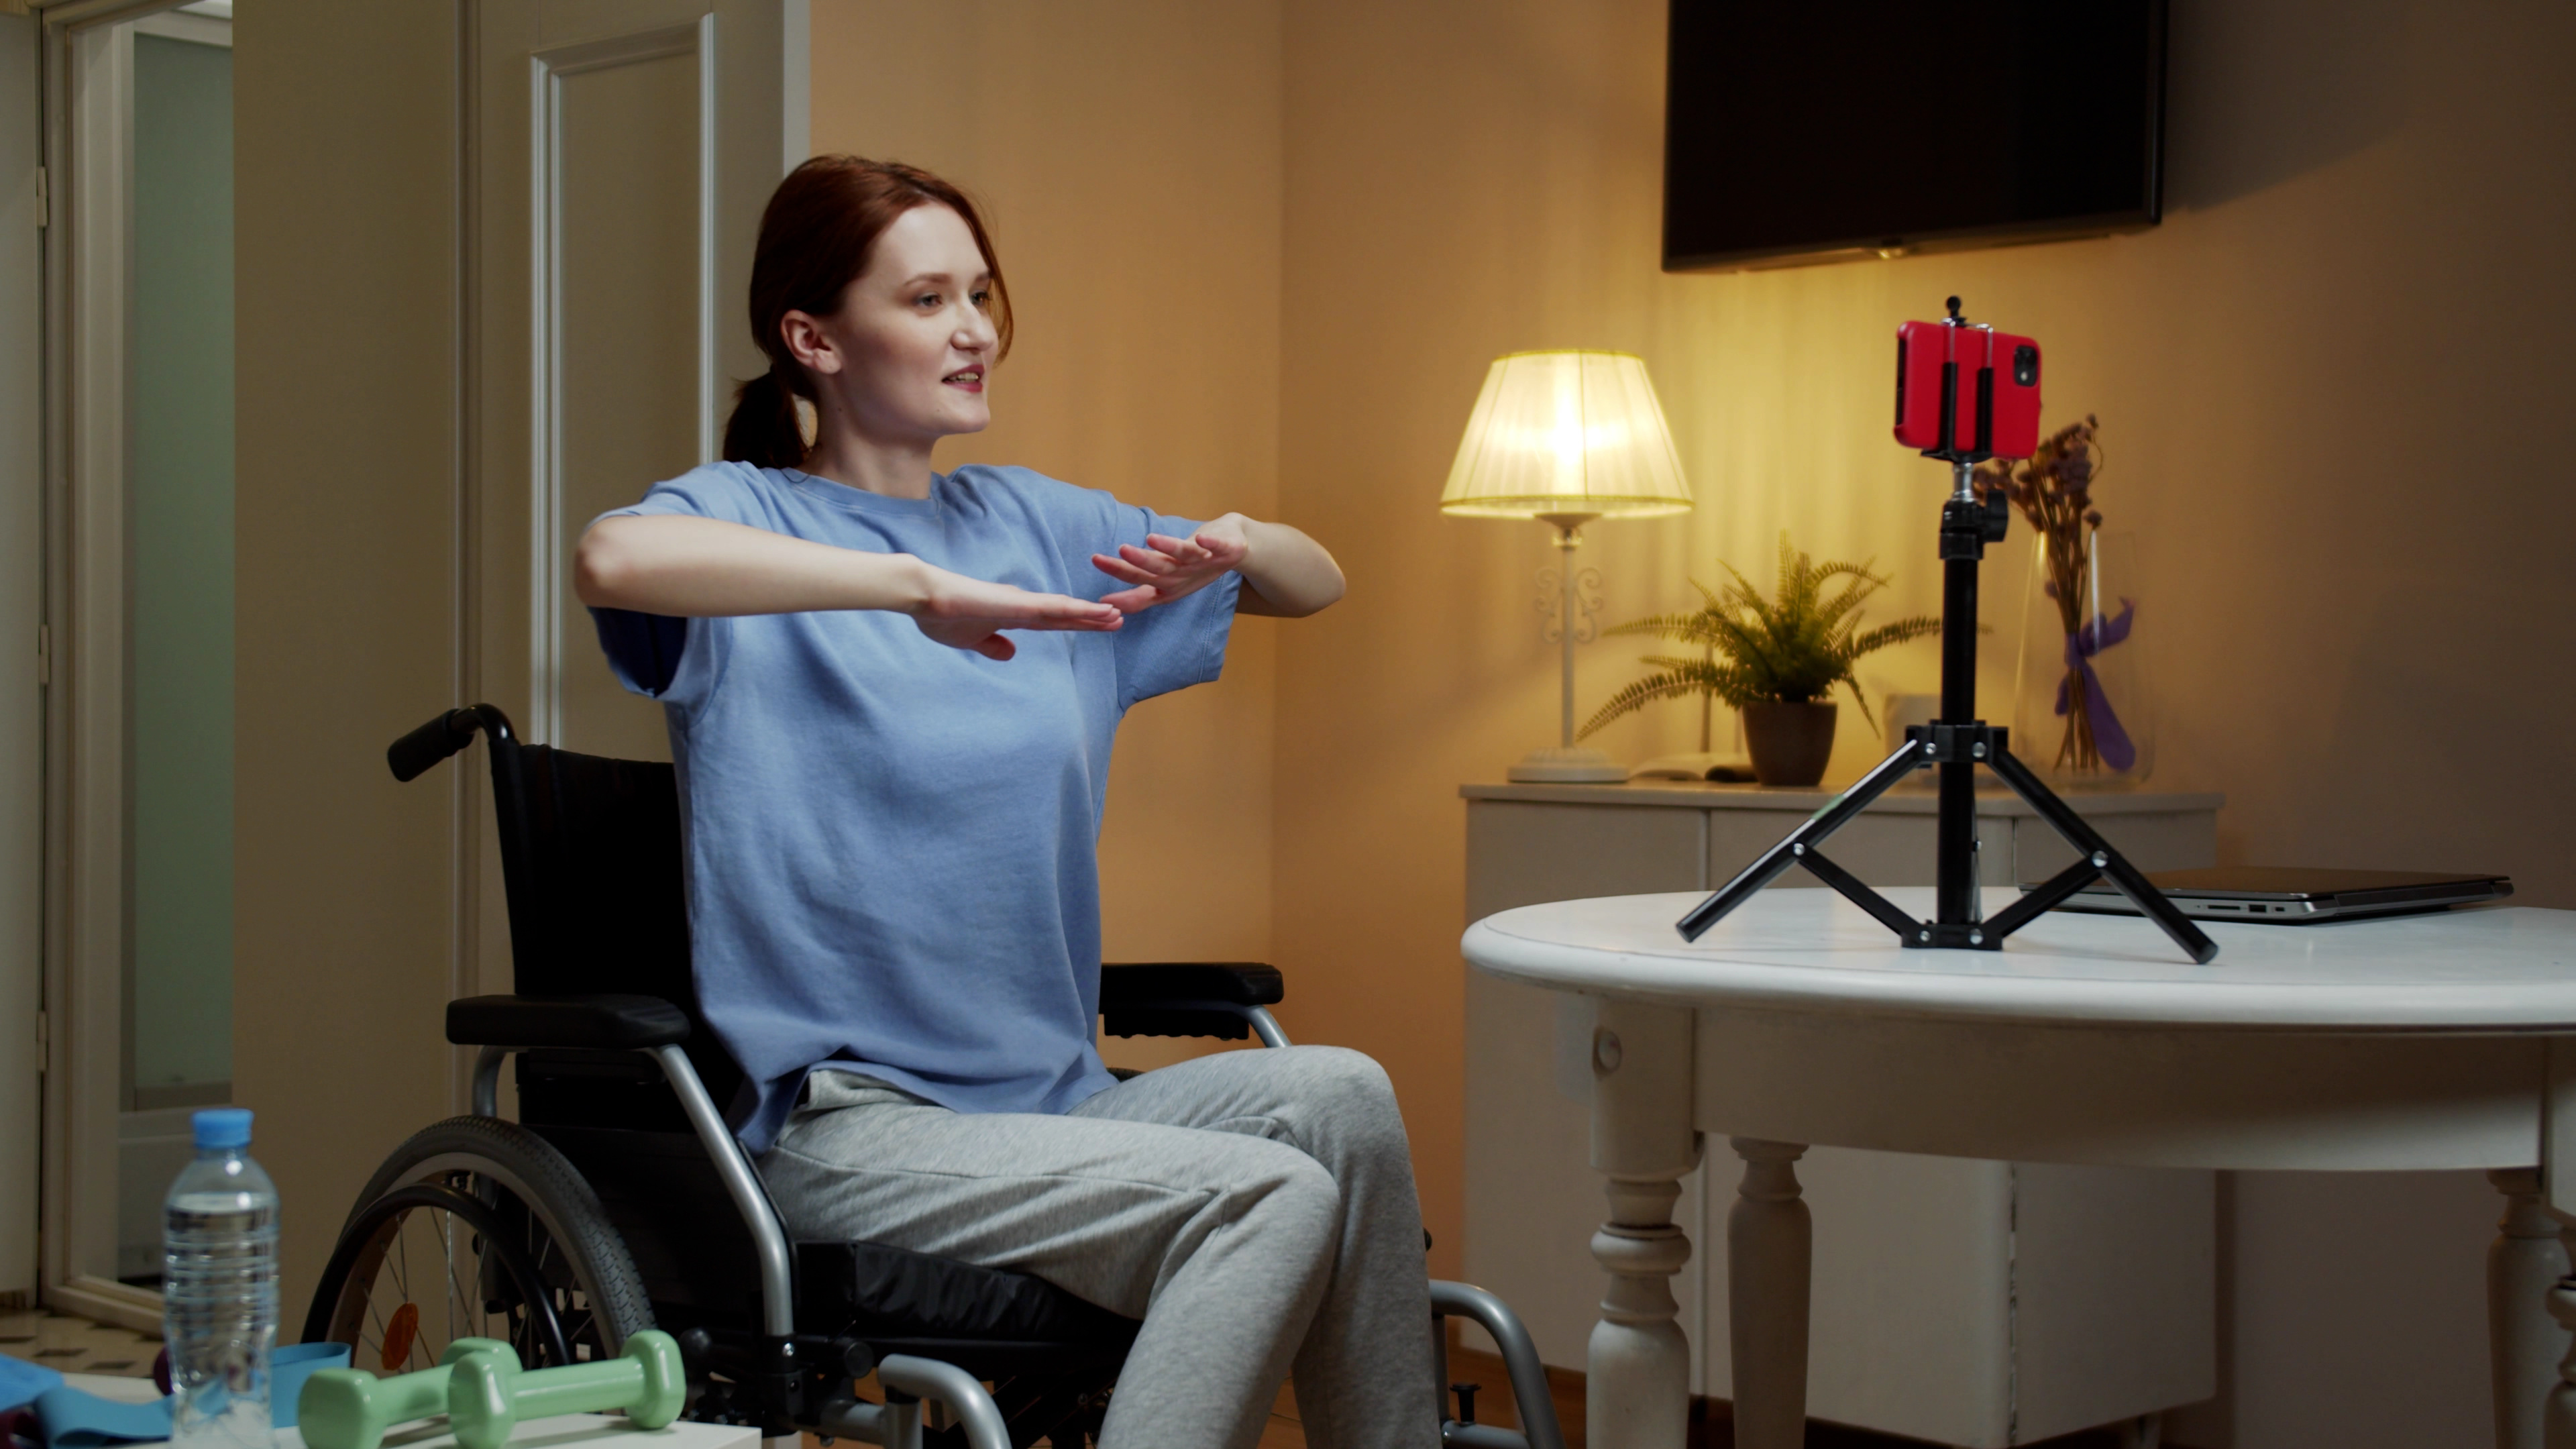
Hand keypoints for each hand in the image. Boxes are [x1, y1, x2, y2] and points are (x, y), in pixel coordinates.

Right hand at [911, 567, 1123, 660]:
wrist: (925, 598)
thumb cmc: (943, 616)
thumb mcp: (972, 640)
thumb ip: (993, 645)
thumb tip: (1010, 654)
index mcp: (1013, 616)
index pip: (1052, 623)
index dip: (1076, 625)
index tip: (1097, 627)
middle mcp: (1022, 606)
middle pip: (1064, 615)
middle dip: (1091, 619)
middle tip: (1119, 620)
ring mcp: (1021, 603)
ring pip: (1063, 610)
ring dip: (1090, 614)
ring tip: (1116, 616)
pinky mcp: (1016, 604)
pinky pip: (1052, 609)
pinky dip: (1074, 610)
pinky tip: (1094, 611)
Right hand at [1091, 515, 1249, 613]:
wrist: (1233, 549)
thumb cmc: (1193, 566)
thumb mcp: (1164, 584)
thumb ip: (1137, 594)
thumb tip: (1105, 602)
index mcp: (1168, 584)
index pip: (1140, 581)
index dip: (1119, 577)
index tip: (1096, 567)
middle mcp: (1184, 575)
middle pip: (1157, 570)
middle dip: (1137, 563)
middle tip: (1115, 552)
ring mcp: (1204, 562)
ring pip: (1182, 556)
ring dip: (1167, 549)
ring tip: (1148, 539)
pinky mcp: (1224, 550)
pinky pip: (1216, 547)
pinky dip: (1210, 545)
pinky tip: (1201, 539)